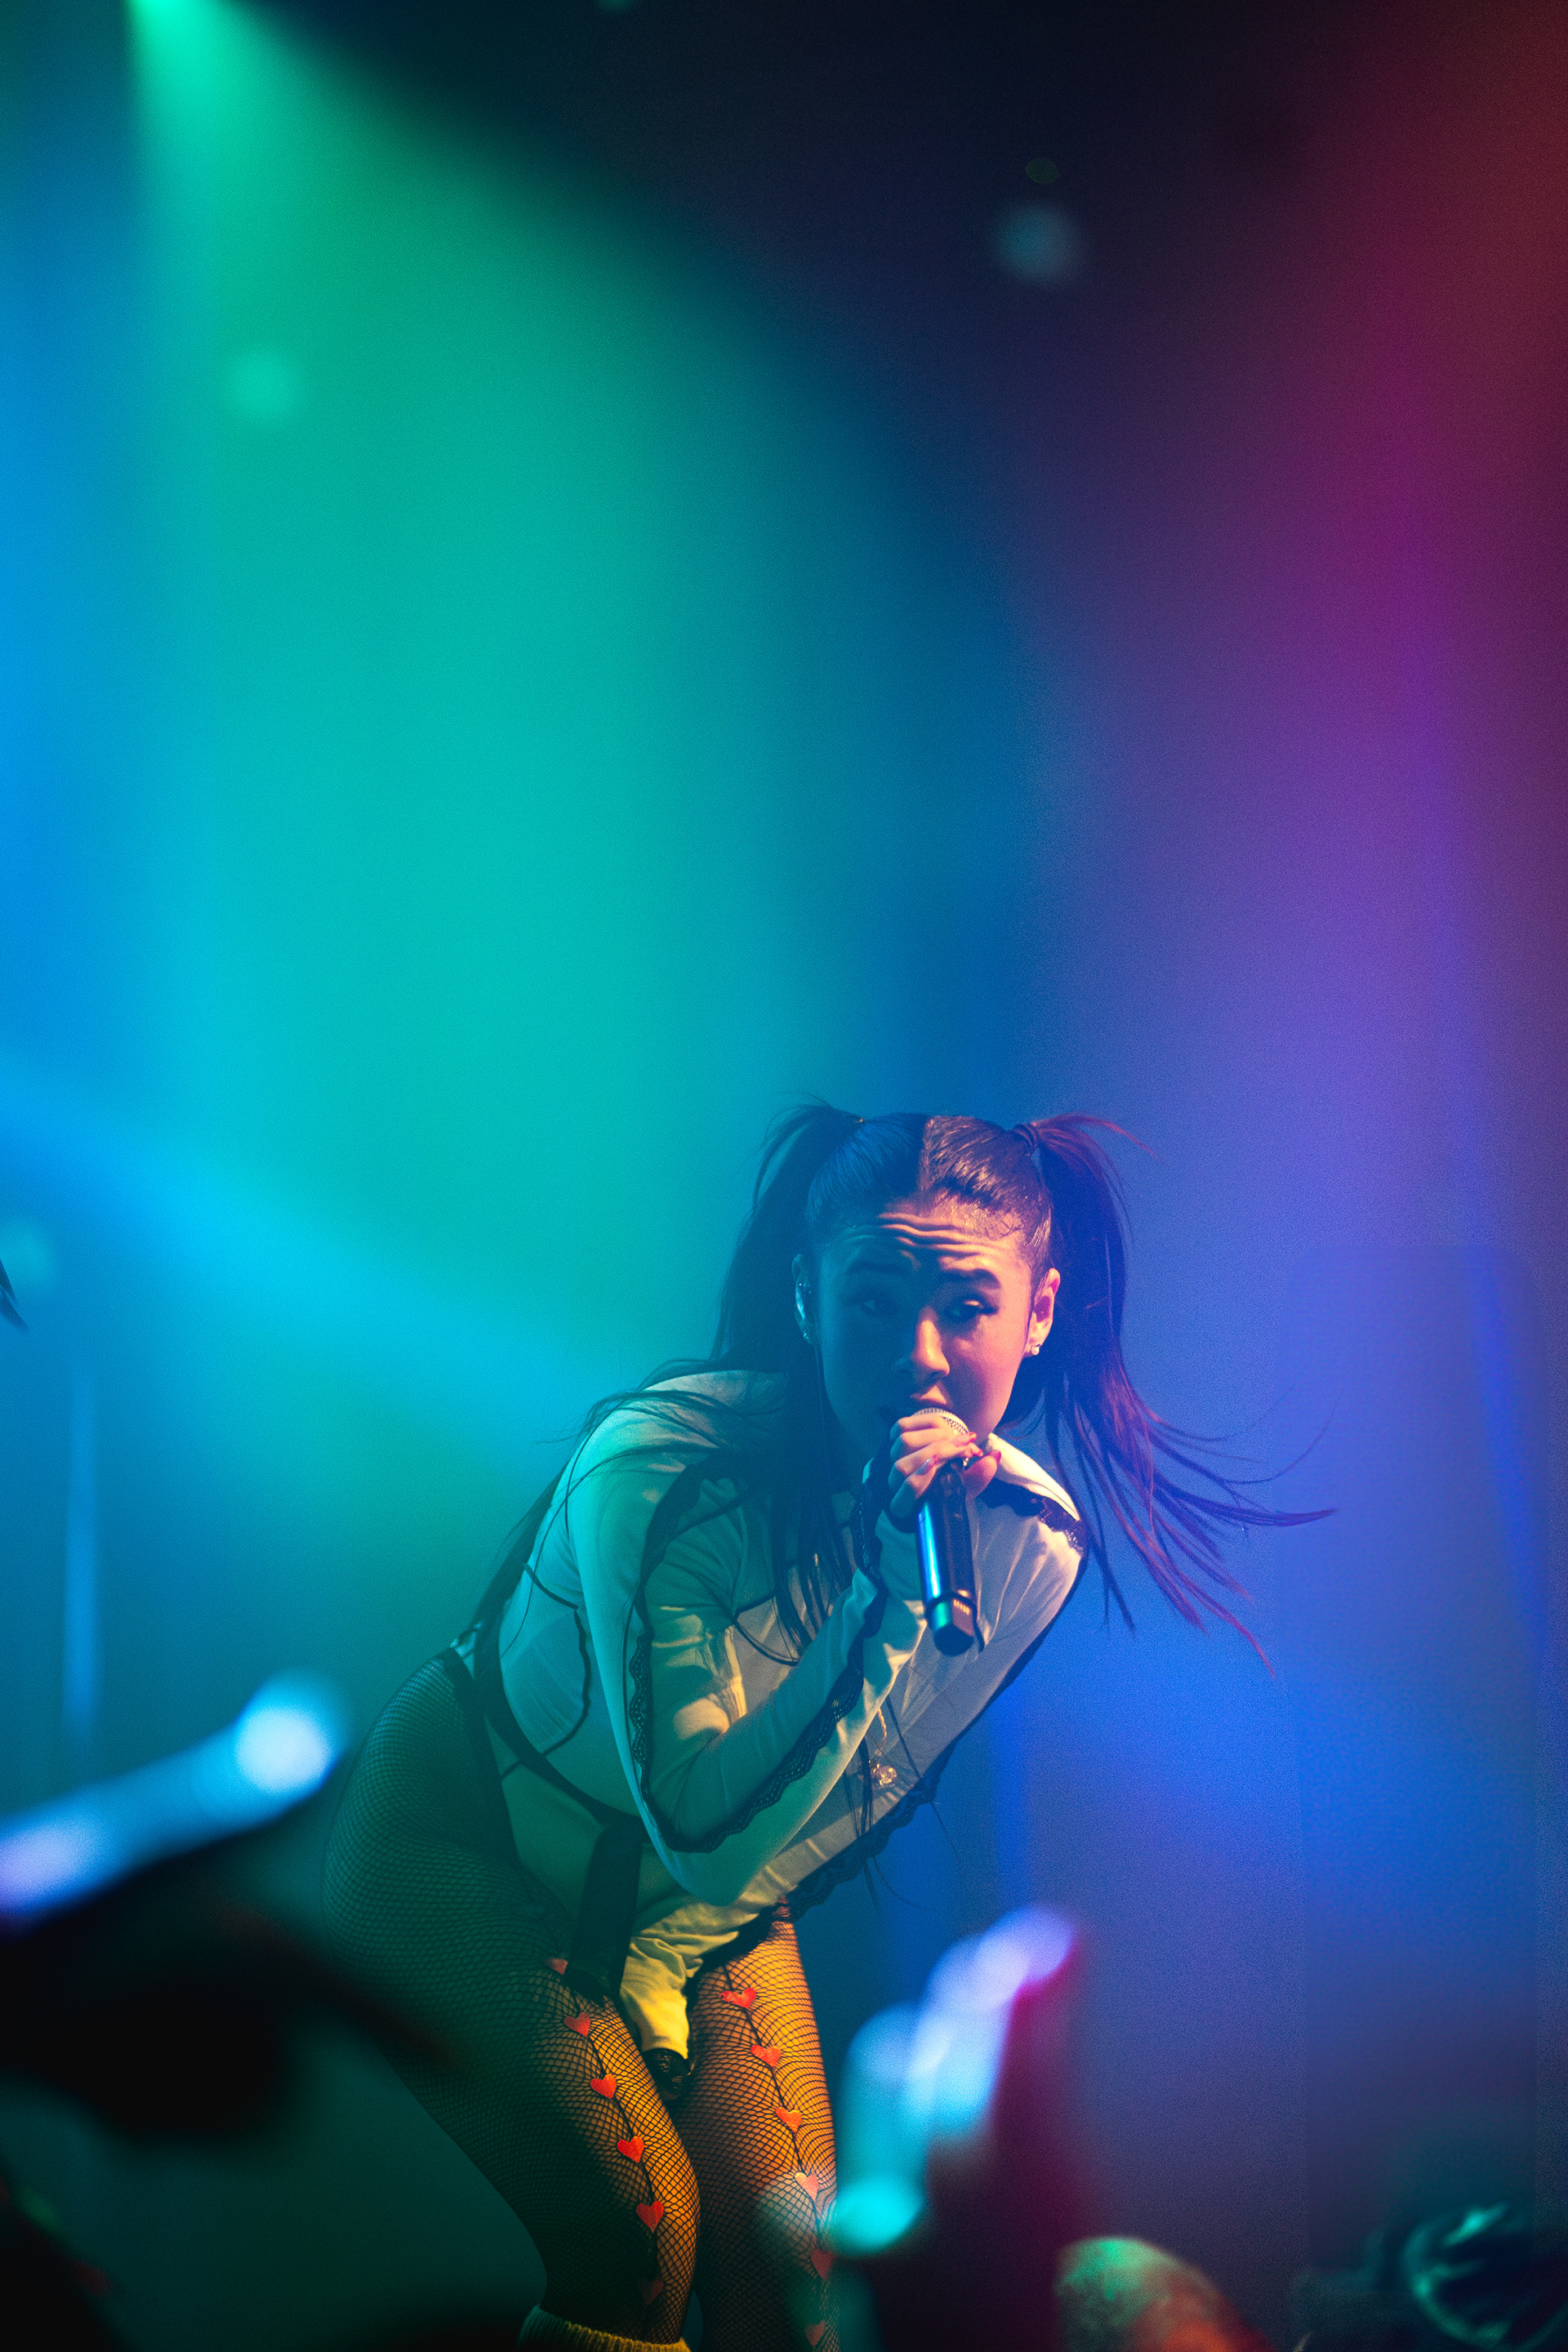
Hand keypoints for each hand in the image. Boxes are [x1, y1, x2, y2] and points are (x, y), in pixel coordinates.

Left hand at [887, 1411, 1001, 1526]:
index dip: (917, 1480)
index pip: (902, 1494)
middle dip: (939, 1451)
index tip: (937, 1464)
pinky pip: (902, 1426)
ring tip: (958, 1438)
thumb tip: (994, 1457)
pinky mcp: (889, 1440)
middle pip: (904, 1465)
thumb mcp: (961, 1491)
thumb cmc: (942, 1489)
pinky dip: (925, 1422)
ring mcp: (887, 1460)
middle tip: (968, 1445)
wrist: (924, 1476)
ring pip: (904, 1443)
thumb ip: (977, 1478)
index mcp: (903, 1506)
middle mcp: (890, 1483)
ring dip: (935, 1437)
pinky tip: (944, 1426)